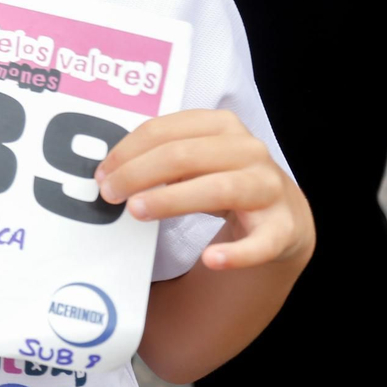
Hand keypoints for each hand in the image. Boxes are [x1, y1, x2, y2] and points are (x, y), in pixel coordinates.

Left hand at [96, 110, 313, 270]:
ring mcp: (269, 187)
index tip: (103, 173)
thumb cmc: (223, 178)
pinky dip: (237, 253)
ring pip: (219, 189)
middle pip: (185, 155)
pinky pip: (261, 242)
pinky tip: (210, 260)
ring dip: (173, 200)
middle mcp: (249, 150)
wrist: (284, 214)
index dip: (127, 151)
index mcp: (221, 126)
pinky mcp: (283, 228)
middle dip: (140, 173)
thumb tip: (108, 173)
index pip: (164, 130)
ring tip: (137, 211)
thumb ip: (160, 158)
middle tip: (109, 194)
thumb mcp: (195, 159)